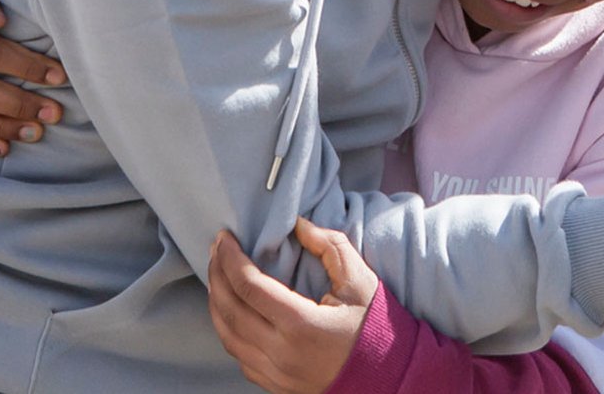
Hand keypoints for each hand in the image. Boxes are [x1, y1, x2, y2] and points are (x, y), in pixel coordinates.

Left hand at [207, 218, 372, 393]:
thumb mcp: (360, 280)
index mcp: (301, 324)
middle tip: (216, 250)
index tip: (224, 238)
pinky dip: (228, 330)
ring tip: (218, 277)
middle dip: (217, 275)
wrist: (387, 376)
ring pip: (227, 336)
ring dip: (217, 303)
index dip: (230, 259)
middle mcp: (281, 352)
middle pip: (230, 310)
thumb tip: (298, 225)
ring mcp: (275, 373)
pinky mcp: (275, 384)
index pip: (249, 287)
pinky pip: (239, 356)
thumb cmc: (375, 326)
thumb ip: (330, 246)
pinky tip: (232, 312)